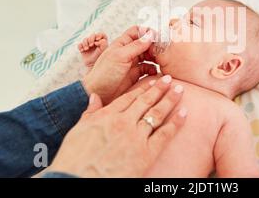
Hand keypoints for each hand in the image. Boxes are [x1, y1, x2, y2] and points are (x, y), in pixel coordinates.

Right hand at [49, 75, 186, 176]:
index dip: (142, 89)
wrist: (77, 179)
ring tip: (179, 89)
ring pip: (156, 113)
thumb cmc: (74, 159)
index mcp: (107, 116)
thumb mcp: (77, 131)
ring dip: (169, 100)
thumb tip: (94, 97)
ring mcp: (136, 137)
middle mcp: (124, 122)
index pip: (128, 98)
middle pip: (145, 101)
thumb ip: (89, 113)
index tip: (151, 81)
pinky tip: (184, 112)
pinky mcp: (146, 153)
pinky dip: (175, 122)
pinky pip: (165, 134)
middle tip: (169, 79)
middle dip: (159, 89)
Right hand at [78, 32, 108, 67]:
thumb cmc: (100, 58)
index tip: (97, 39)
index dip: (99, 34)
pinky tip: (82, 50)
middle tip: (91, 45)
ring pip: (85, 39)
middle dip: (91, 39)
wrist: (93, 66)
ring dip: (85, 43)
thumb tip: (97, 41)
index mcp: (102, 42)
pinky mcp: (83, 48)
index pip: (101, 34)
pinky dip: (80, 46)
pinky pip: (80, 44)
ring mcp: (89, 45)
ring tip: (86, 49)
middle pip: (92, 35)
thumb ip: (103, 44)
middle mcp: (95, 42)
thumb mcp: (103, 51)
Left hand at [82, 26, 157, 104]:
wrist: (98, 94)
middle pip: (145, 44)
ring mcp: (132, 64)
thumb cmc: (103, 74)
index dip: (147, 32)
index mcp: (122, 44)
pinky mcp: (135, 75)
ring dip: (155, 58)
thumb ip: (136, 46)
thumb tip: (150, 34)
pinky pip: (148, 69)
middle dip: (154, 46)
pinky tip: (154, 73)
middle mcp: (128, 52)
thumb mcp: (120, 56)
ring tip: (160, 62)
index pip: (137, 31)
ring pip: (148, 56)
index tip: (157, 37)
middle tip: (161, 52)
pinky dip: (153, 70)